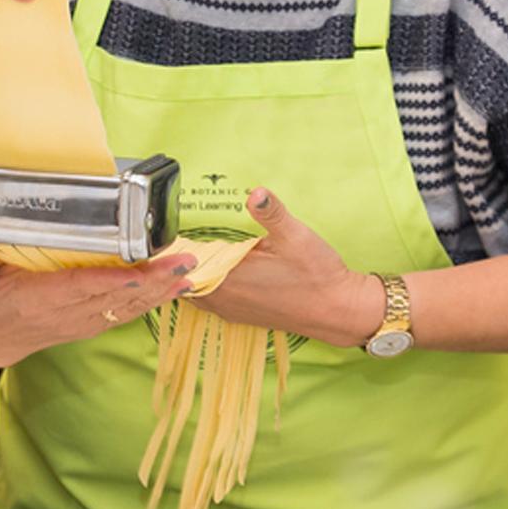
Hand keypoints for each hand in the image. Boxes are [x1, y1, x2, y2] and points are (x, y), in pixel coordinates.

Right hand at [0, 245, 195, 366]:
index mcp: (33, 302)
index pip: (76, 289)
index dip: (108, 282)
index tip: (138, 270)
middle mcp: (62, 316)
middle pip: (111, 299)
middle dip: (150, 282)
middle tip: (182, 263)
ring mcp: (80, 323)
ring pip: (125, 308)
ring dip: (159, 291)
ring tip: (189, 272)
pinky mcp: (91, 324)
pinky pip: (126, 313)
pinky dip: (153, 300)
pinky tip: (177, 286)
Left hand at [191, 188, 384, 347]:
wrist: (338, 311)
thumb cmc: (317, 275)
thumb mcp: (296, 236)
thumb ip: (272, 213)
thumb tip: (255, 192)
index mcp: (229, 278)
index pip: (186, 263)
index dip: (175, 247)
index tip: (169, 230)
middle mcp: (224, 298)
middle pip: (184, 278)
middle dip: (179, 259)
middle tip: (177, 237)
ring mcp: (231, 310)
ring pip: (194, 292)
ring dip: (190, 273)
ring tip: (191, 252)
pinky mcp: (241, 316)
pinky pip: (209, 301)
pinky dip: (203, 286)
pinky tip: (211, 271)